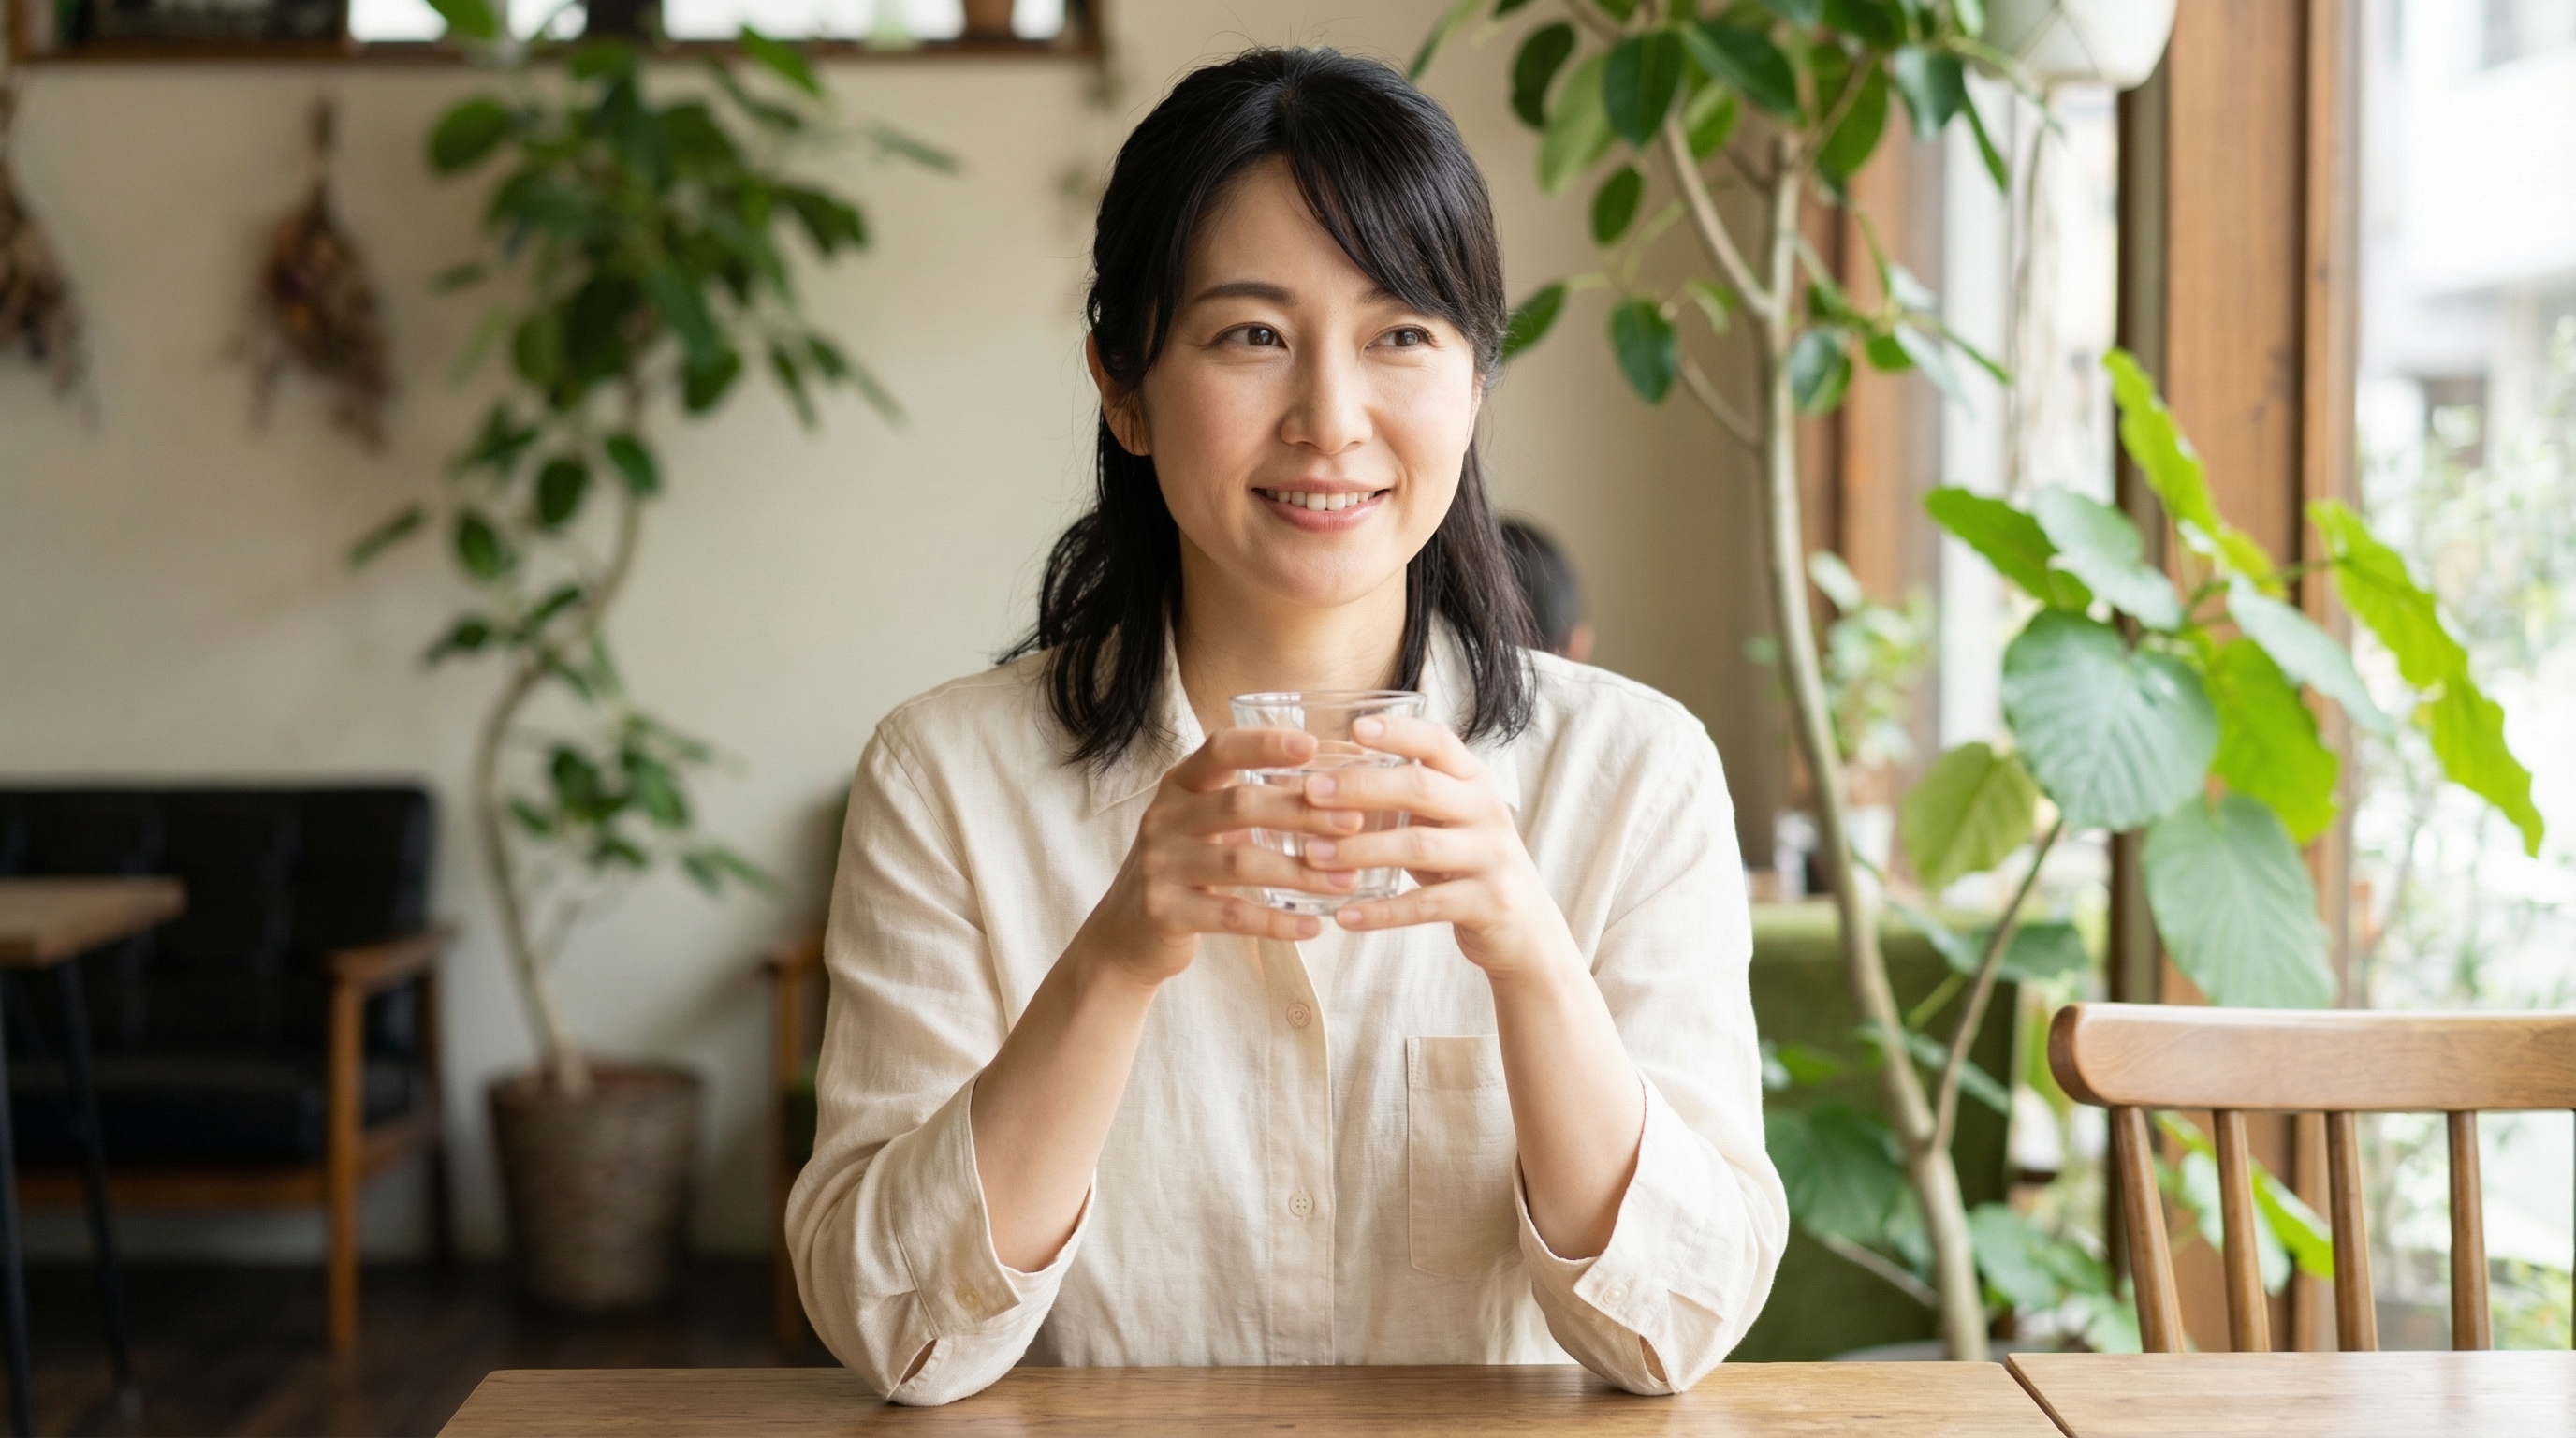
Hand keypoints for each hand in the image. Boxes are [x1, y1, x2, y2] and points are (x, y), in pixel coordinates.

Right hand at [1065, 726, 1358, 988]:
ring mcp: (1159, 865)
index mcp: (1178, 785)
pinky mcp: (1163, 911)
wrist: (1126, 932)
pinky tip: (1313, 925)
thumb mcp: (1206, 824)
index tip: (1313, 745)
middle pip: (1239, 805)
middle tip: (1354, 822)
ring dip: (1300, 872)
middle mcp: (1162, 818)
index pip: (1220, 750)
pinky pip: (1230, 914)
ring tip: (1347, 880)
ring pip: (1239, 863)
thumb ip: (1253, 800)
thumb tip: (1335, 780)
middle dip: (1302, 813)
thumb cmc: (1186, 867)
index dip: (1264, 744)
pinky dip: (1276, 921)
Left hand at [1299, 715, 1580, 981]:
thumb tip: (1326, 779)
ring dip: (1360, 850)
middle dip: (1362, 787)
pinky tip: (1344, 915)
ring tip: (1312, 855)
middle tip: (1311, 792)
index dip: (1399, 732)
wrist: (1526, 928)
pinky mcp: (1488, 902)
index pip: (1439, 743)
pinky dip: (1381, 912)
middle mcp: (1487, 811)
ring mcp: (1491, 857)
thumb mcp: (1448, 821)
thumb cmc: (1468, 864)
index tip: (1354, 728)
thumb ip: (1408, 798)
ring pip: (1418, 846)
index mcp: (1474, 782)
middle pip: (1421, 788)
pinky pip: (1426, 905)